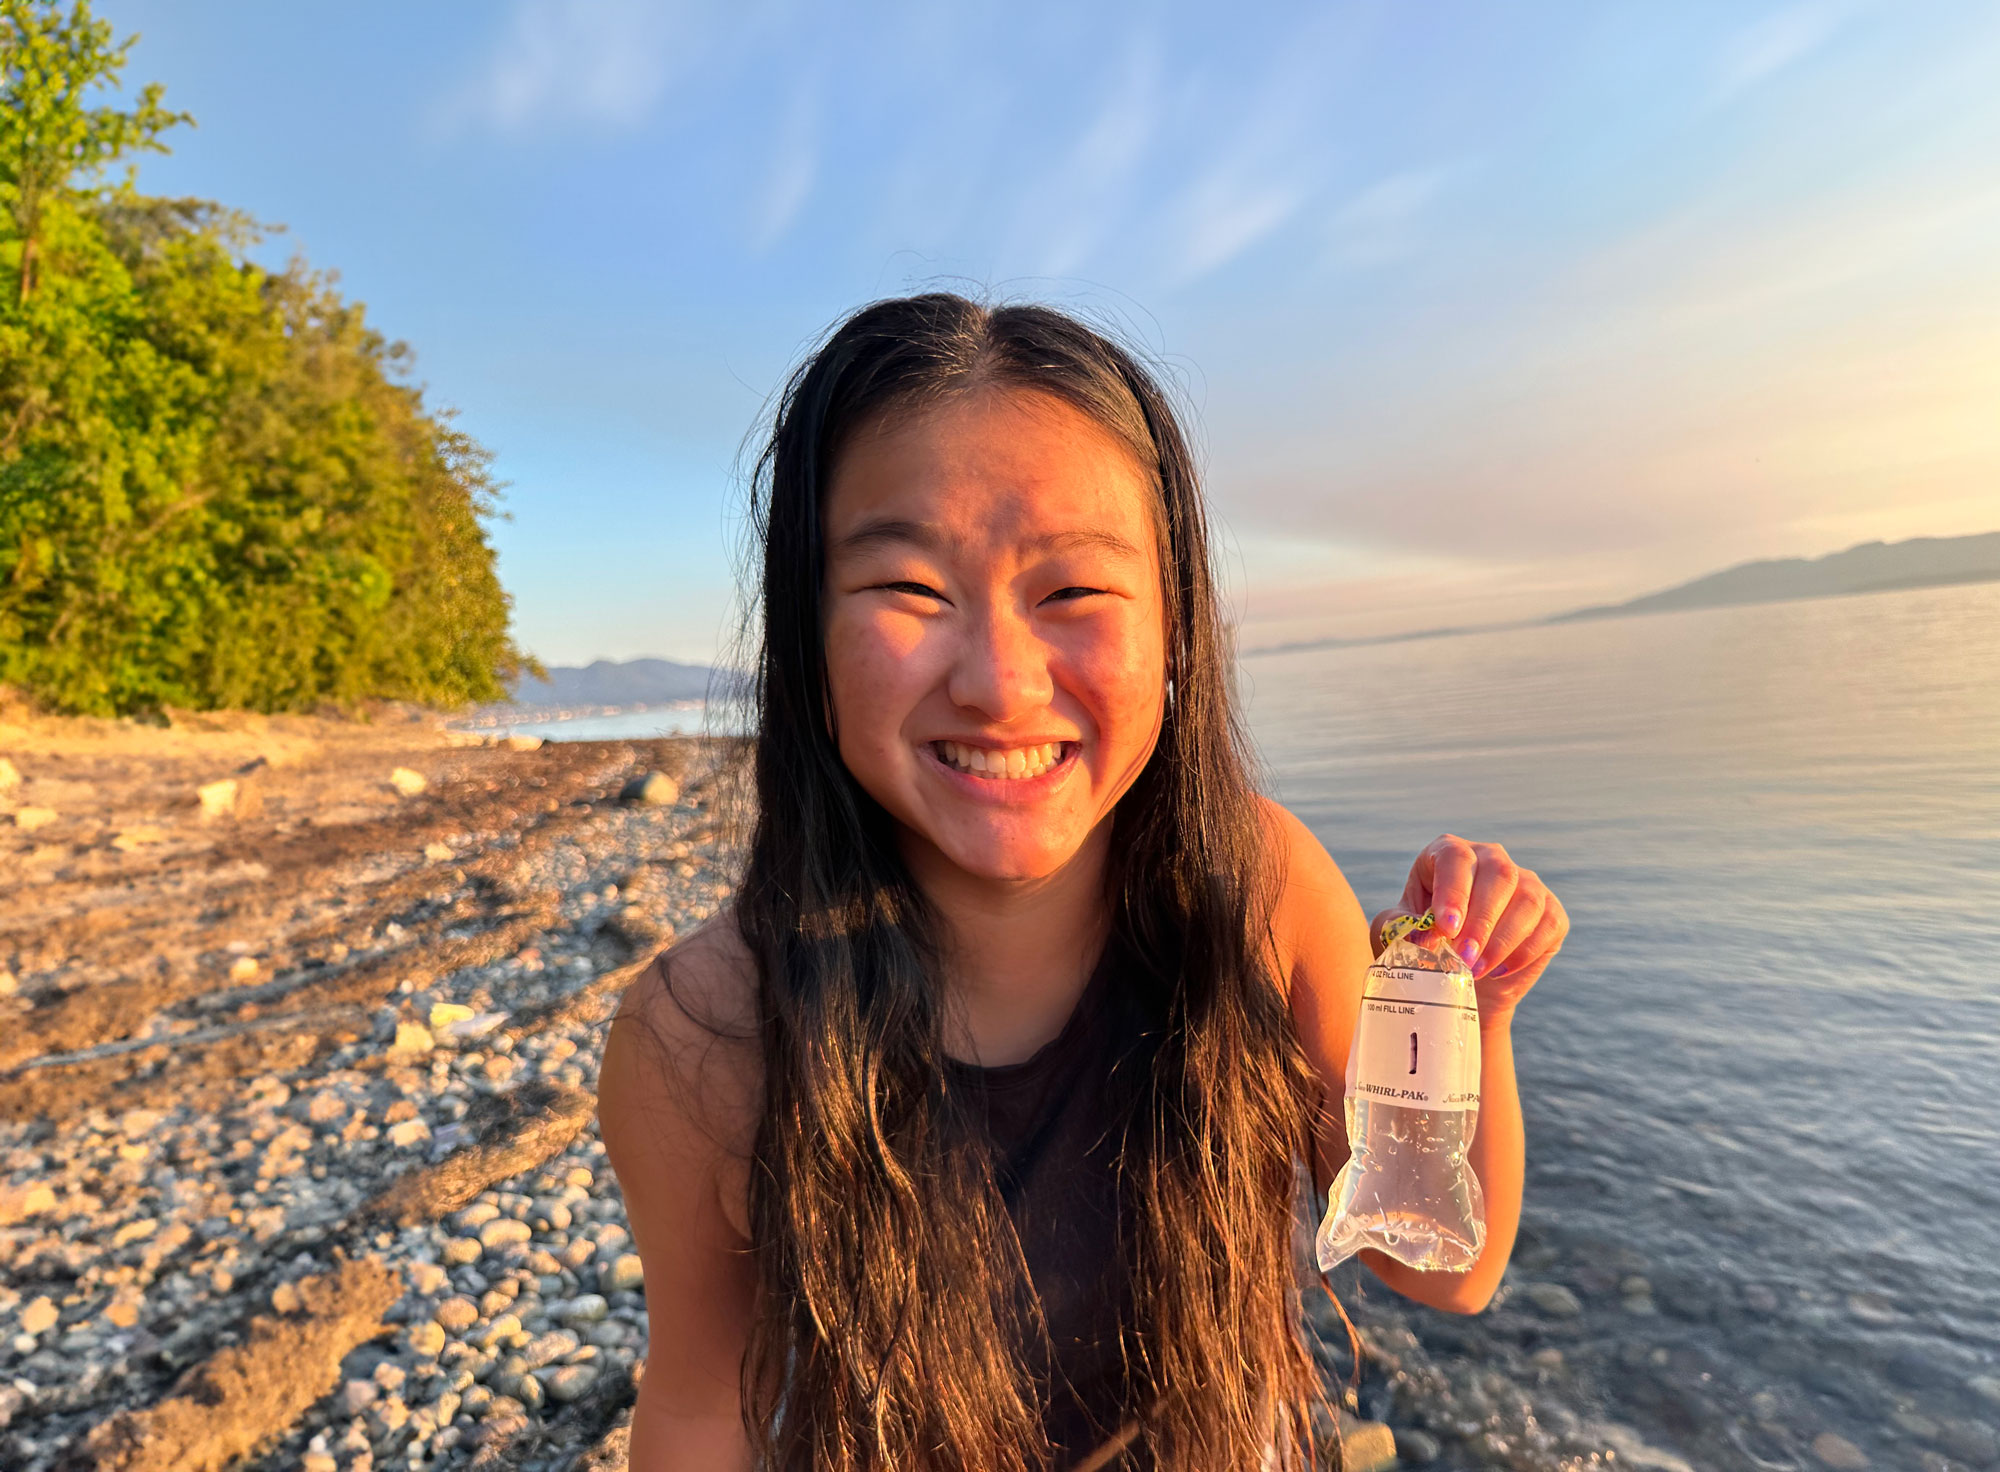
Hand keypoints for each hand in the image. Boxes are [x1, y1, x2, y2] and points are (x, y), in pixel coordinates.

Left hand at [1372, 834, 1567, 1028]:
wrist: (1460, 976)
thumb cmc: (1425, 945)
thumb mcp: (1399, 932)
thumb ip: (1401, 927)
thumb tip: (1426, 936)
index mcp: (1449, 853)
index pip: (1455, 858)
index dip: (1453, 892)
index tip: (1446, 928)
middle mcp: (1491, 858)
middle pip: (1498, 875)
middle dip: (1480, 921)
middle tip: (1463, 957)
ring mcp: (1526, 882)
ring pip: (1527, 900)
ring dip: (1501, 940)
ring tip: (1475, 970)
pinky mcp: (1550, 911)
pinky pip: (1548, 923)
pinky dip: (1524, 951)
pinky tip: (1499, 970)